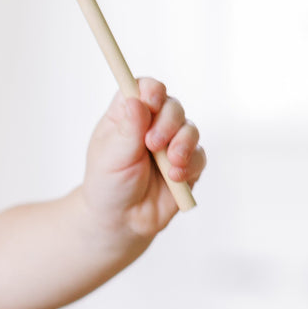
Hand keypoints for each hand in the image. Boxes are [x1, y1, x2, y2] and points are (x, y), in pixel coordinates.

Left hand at [83, 77, 205, 240]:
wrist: (121, 220)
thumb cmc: (108, 183)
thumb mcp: (111, 156)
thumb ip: (128, 129)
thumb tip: (137, 100)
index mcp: (128, 115)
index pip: (144, 88)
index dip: (151, 90)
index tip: (151, 100)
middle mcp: (152, 124)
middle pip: (172, 106)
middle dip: (167, 122)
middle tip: (152, 143)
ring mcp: (172, 143)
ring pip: (190, 129)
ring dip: (182, 143)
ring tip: (170, 163)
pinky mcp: (188, 164)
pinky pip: (199, 156)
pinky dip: (190, 164)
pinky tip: (175, 176)